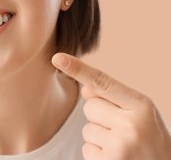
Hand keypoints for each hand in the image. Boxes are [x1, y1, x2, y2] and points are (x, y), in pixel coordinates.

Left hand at [52, 53, 170, 159]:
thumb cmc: (150, 138)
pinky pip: (86, 149)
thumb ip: (114, 98)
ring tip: (123, 146)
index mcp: (142, 106)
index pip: (102, 83)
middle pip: (89, 106)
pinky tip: (117, 158)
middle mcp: (131, 125)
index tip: (57, 58)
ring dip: (99, 137)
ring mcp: (119, 147)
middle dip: (101, 116)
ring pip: (86, 129)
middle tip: (124, 131)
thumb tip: (85, 90)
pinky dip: (98, 154)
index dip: (78, 69)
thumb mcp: (141, 113)